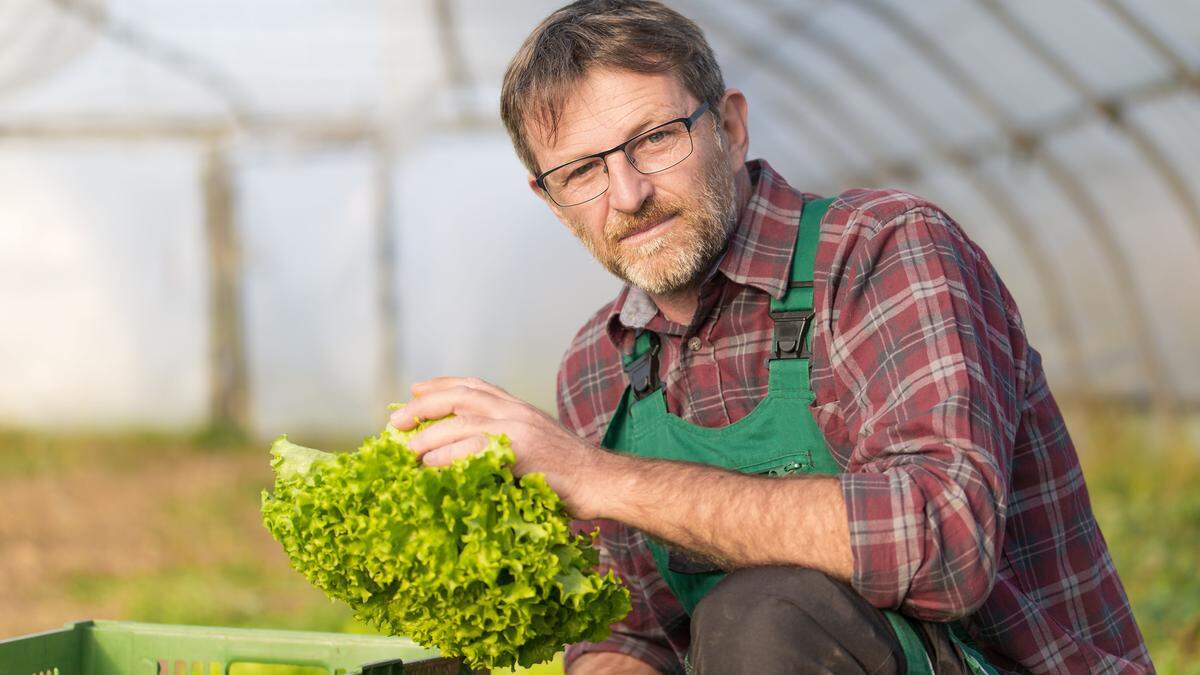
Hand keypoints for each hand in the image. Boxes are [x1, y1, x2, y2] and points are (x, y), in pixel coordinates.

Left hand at [389, 376, 603, 517]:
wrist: (602, 482)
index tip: (415, 390)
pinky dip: (446, 456)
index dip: (441, 385)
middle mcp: (515, 411)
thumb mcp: (535, 448)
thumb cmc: (568, 476)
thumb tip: (468, 459)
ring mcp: (518, 428)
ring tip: (404, 450)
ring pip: (460, 422)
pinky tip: (429, 466)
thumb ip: (505, 445)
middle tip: (396, 421)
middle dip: (423, 407)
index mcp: (518, 408)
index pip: (473, 385)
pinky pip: (473, 449)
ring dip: (426, 436)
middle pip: (459, 396)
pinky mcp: (519, 451)